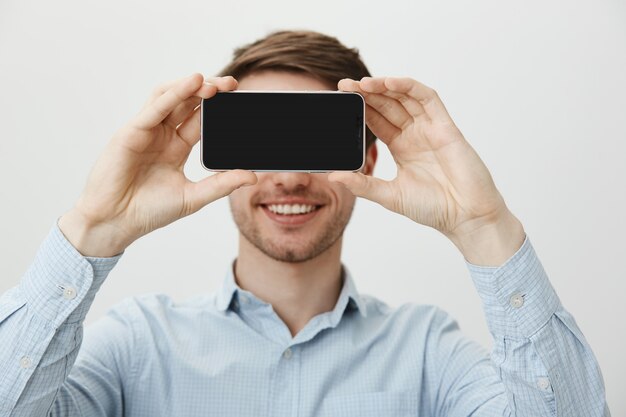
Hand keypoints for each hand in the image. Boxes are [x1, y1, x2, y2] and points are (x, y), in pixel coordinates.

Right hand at [59, 74, 256, 256]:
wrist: (117, 223)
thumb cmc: (149, 211)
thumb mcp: (194, 197)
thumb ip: (222, 185)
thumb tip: (252, 177)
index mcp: (176, 147)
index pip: (200, 119)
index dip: (217, 108)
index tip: (239, 100)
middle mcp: (162, 135)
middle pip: (187, 103)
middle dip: (209, 90)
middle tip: (232, 85)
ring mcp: (146, 131)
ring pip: (170, 97)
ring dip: (192, 87)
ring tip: (215, 84)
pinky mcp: (131, 132)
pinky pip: (154, 108)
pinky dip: (174, 94)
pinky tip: (192, 83)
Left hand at [331, 77, 523, 264]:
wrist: (465, 217)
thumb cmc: (433, 208)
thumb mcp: (389, 195)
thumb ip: (362, 184)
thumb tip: (333, 176)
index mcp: (401, 147)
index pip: (376, 120)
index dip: (360, 108)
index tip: (340, 100)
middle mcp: (415, 134)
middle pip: (388, 105)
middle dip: (367, 93)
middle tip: (344, 86)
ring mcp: (430, 129)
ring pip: (405, 98)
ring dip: (384, 87)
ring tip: (362, 83)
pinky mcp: (446, 127)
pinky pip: (428, 99)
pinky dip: (410, 88)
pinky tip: (391, 83)